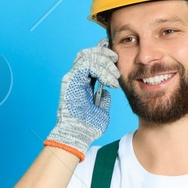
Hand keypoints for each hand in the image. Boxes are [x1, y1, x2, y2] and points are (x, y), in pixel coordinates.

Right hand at [45, 39, 119, 159]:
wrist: (79, 135)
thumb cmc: (88, 126)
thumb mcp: (101, 110)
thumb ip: (103, 100)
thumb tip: (106, 92)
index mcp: (82, 83)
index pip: (91, 61)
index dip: (102, 55)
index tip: (115, 57)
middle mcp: (76, 78)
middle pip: (88, 54)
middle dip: (103, 53)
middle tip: (115, 59)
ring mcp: (72, 78)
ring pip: (87, 56)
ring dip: (104, 61)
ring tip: (114, 74)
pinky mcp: (71, 80)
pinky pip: (87, 65)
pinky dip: (100, 69)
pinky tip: (109, 81)